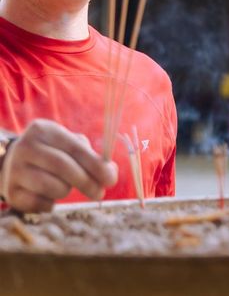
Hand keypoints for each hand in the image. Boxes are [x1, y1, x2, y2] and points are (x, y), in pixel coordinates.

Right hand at [0, 119, 117, 212]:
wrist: (13, 164)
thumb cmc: (53, 153)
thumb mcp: (69, 145)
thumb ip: (92, 156)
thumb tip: (110, 172)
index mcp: (43, 130)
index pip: (75, 148)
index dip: (96, 165)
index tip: (111, 179)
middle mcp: (25, 147)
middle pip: (63, 167)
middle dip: (86, 182)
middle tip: (99, 193)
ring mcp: (14, 170)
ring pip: (52, 187)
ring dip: (66, 191)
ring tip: (64, 186)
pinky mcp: (11, 192)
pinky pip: (40, 204)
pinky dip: (51, 204)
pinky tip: (48, 195)